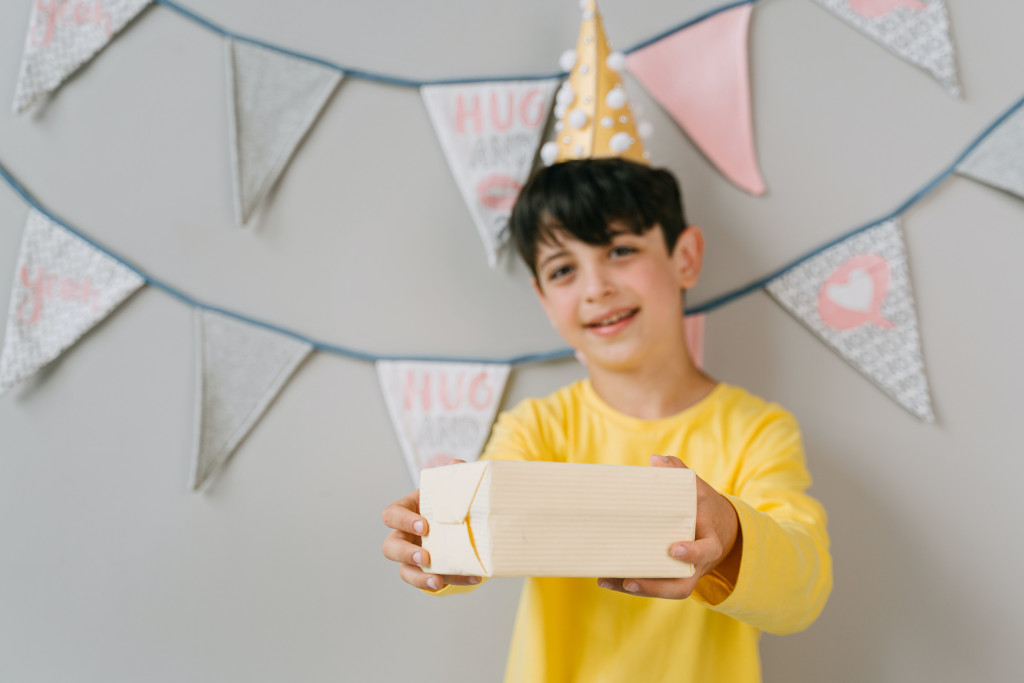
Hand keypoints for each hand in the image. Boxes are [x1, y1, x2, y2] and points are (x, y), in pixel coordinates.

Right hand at [381, 459, 480, 590]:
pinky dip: (453, 581)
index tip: (424, 525)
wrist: (466, 519)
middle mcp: (405, 535)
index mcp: (407, 511)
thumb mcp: (453, 487)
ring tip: (439, 581)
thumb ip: (454, 474)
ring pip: (405, 571)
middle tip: (425, 557)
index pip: (392, 515)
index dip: (403, 521)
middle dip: (405, 554)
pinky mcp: (430, 571)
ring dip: (420, 578)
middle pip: (390, 548)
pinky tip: (472, 577)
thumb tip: (455, 465)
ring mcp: (415, 556)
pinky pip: (432, 581)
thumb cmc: (451, 501)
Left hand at [597, 454, 739, 598]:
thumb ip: (679, 472)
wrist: (722, 530)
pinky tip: (608, 578)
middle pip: (683, 584)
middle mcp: (699, 563)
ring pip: (666, 590)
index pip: (707, 549)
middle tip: (631, 581)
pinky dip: (632, 584)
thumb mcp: (697, 487)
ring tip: (608, 579)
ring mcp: (686, 573)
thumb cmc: (703, 505)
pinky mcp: (672, 577)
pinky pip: (655, 587)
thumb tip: (656, 460)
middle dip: (657, 586)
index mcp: (709, 539)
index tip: (674, 549)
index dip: (693, 552)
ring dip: (638, 588)